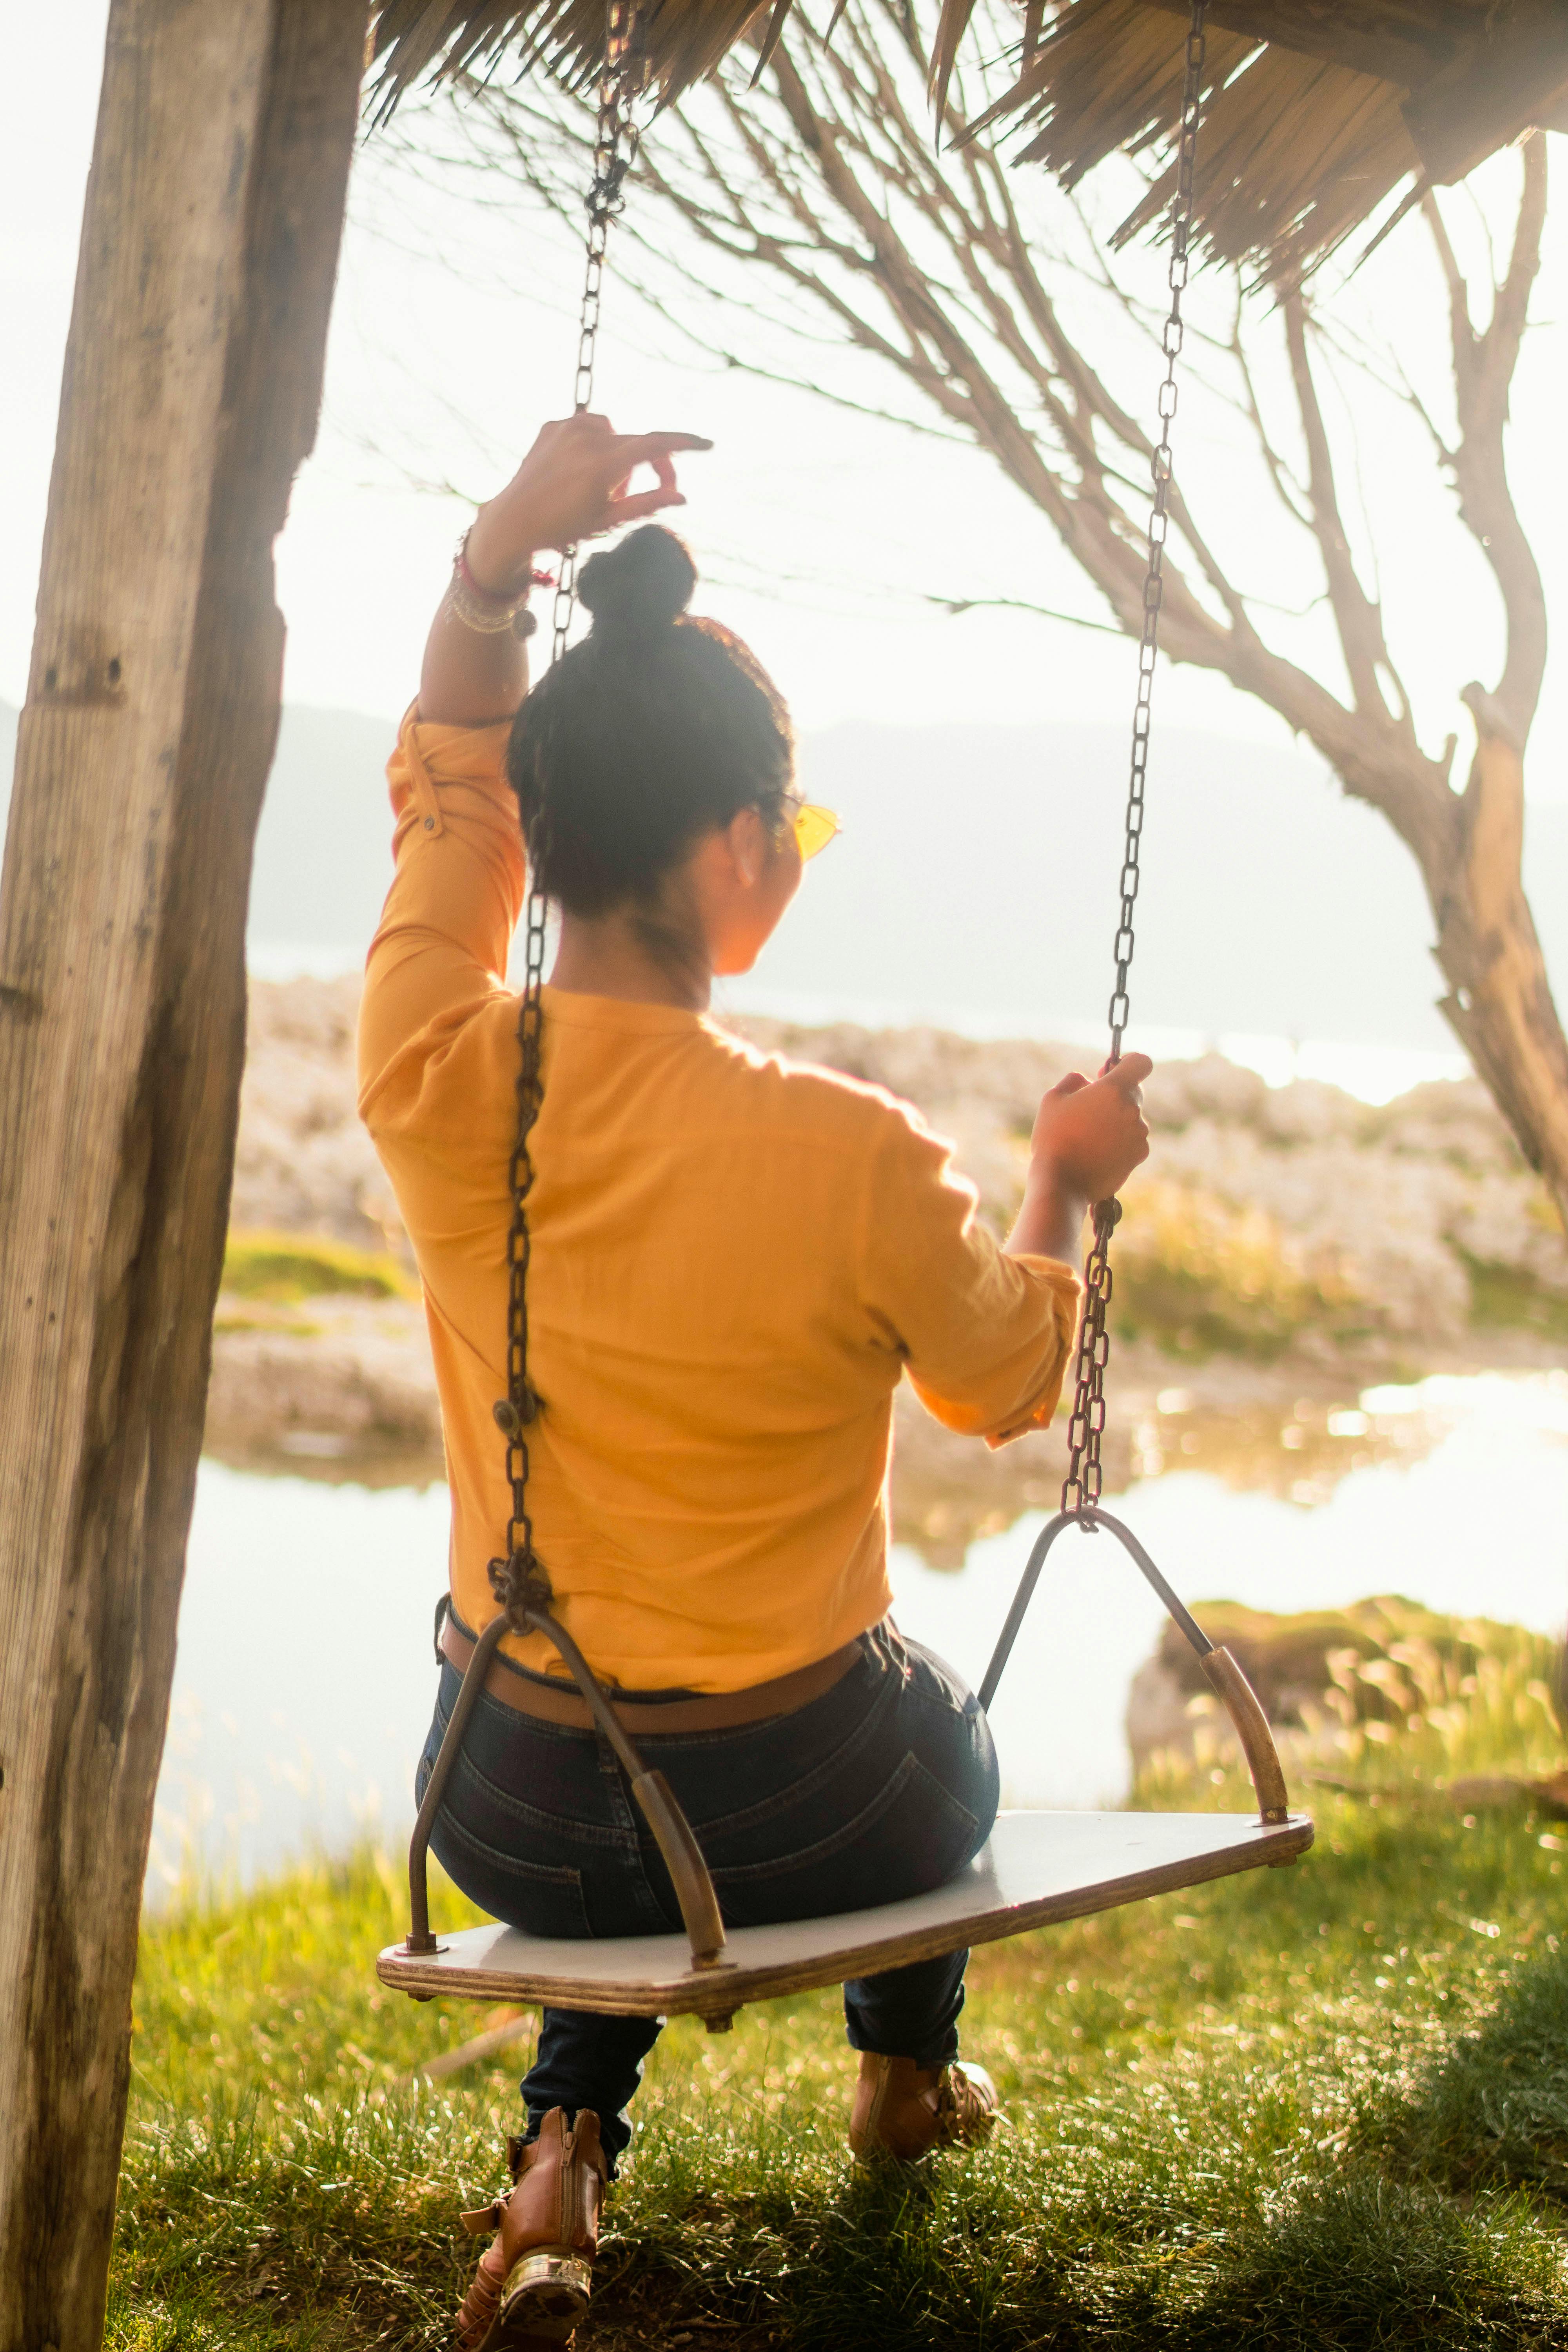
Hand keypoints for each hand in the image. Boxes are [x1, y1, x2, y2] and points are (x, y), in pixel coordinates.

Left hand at [465, 413, 713, 591]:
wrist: (513, 521)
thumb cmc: (562, 527)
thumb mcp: (609, 520)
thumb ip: (648, 504)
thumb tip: (681, 496)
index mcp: (603, 464)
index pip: (656, 445)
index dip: (685, 443)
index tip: (706, 444)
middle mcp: (587, 439)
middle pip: (638, 443)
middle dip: (649, 465)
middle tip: (643, 492)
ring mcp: (568, 428)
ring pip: (614, 434)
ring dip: (619, 455)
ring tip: (603, 485)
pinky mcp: (553, 425)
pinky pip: (588, 427)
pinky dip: (594, 444)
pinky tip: (580, 469)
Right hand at [1028, 1053, 1152, 1205]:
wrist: (1062, 1182)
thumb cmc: (1053, 1138)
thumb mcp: (1053, 1098)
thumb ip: (1074, 1080)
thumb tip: (1088, 1081)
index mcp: (1113, 1089)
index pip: (1141, 1062)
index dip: (1128, 1063)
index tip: (1111, 1072)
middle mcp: (1132, 1109)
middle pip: (1135, 1091)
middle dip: (1116, 1095)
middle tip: (1091, 1108)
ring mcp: (1139, 1133)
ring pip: (1132, 1117)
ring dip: (1117, 1121)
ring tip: (1089, 1136)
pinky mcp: (1140, 1154)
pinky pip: (1134, 1139)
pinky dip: (1121, 1142)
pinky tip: (1099, 1151)